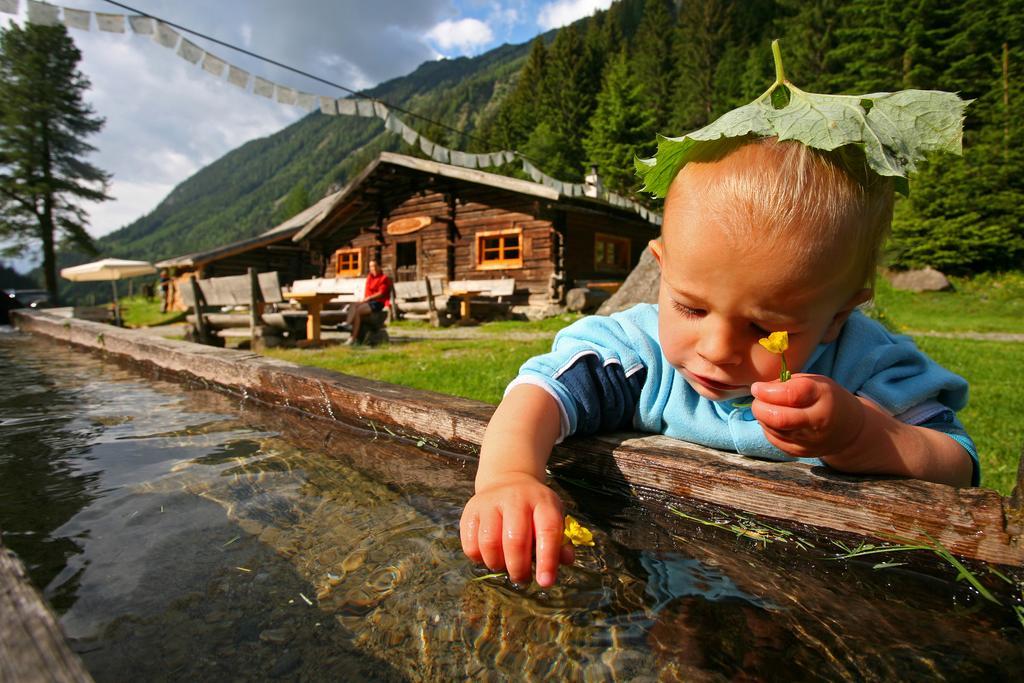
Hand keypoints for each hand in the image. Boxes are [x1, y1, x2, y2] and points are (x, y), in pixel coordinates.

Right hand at [460, 472, 573, 586]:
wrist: (507, 481)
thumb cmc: (534, 509)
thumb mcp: (553, 517)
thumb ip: (560, 541)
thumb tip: (566, 560)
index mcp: (542, 501)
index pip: (547, 531)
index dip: (547, 560)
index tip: (545, 582)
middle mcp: (515, 498)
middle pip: (515, 540)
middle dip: (518, 569)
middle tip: (522, 578)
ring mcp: (490, 503)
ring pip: (489, 543)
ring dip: (497, 564)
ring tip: (504, 566)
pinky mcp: (470, 511)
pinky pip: (470, 544)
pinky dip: (479, 559)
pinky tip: (489, 556)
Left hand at [750, 374, 867, 464]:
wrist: (848, 430)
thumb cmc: (826, 398)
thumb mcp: (815, 382)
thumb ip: (788, 382)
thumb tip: (761, 390)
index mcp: (823, 397)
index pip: (791, 394)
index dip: (768, 391)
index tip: (757, 387)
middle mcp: (818, 421)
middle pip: (779, 418)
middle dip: (760, 407)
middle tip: (757, 399)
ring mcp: (809, 441)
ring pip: (773, 430)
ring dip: (762, 417)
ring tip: (767, 408)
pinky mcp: (800, 452)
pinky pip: (774, 439)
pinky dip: (768, 428)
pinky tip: (774, 420)